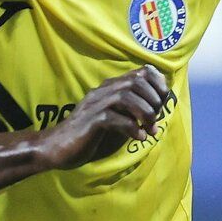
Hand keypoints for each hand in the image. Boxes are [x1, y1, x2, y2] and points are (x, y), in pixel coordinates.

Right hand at [39, 65, 171, 168]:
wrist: (57, 148)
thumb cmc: (89, 135)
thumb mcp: (115, 120)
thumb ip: (131, 112)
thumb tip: (157, 112)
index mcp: (110, 88)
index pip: (139, 72)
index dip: (157, 83)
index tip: (164, 101)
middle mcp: (103, 91)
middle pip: (136, 81)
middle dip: (153, 100)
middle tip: (155, 119)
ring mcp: (95, 104)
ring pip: (126, 96)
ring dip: (144, 113)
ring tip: (150, 128)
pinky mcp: (90, 120)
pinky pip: (115, 118)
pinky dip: (132, 128)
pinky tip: (139, 137)